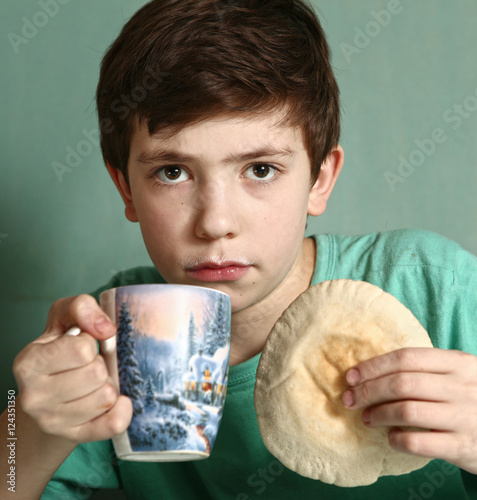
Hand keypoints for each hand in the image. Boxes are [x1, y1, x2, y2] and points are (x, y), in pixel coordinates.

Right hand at [13, 294, 132, 442]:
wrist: (46, 395)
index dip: (89, 343)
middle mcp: (33, 396)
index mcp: (28, 362)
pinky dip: (121, 410)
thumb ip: (81, 307)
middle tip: (86, 367)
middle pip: (96, 374)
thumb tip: (105, 328)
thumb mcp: (63, 318)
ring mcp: (52, 421)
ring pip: (106, 397)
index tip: (80, 346)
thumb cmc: (59, 351)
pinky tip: (115, 401)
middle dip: (99, 365)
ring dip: (106, 385)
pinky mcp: (73, 436)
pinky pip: (113, 424)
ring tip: (91, 383)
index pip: (82, 349)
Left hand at [342, 347, 476, 473]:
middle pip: (402, 383)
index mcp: (458, 363)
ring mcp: (465, 416)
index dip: (373, 366)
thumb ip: (426, 368)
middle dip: (368, 390)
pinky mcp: (464, 447)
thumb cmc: (472, 397)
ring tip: (367, 418)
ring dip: (379, 414)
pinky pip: (420, 443)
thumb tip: (370, 370)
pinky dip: (398, 440)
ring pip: (407, 411)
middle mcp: (462, 386)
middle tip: (349, 399)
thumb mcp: (458, 374)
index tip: (350, 376)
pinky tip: (391, 438)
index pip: (406, 358)